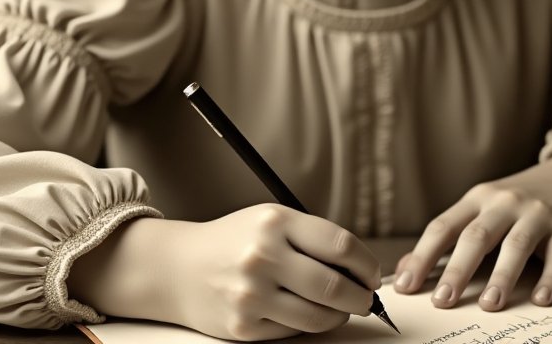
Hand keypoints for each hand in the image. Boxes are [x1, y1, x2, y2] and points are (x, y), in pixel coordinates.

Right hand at [69, 205, 380, 340]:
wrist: (178, 268)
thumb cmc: (233, 241)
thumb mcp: (270, 221)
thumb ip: (312, 238)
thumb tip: (361, 267)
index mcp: (274, 222)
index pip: (340, 246)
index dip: (366, 264)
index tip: (372, 273)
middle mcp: (262, 256)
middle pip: (334, 285)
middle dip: (360, 297)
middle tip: (364, 298)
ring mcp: (252, 294)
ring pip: (319, 316)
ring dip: (338, 315)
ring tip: (339, 308)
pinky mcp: (244, 326)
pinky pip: (294, 331)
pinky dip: (308, 325)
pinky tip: (305, 312)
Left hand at [393, 154, 551, 311]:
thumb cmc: (517, 201)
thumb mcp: (481, 208)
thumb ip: (449, 235)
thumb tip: (406, 267)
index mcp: (477, 198)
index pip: (443, 227)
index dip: (422, 256)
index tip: (406, 285)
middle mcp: (504, 202)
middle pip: (476, 236)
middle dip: (457, 269)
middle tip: (442, 300)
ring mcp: (537, 213)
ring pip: (516, 244)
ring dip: (502, 276)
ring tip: (489, 304)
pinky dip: (550, 278)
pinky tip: (541, 299)